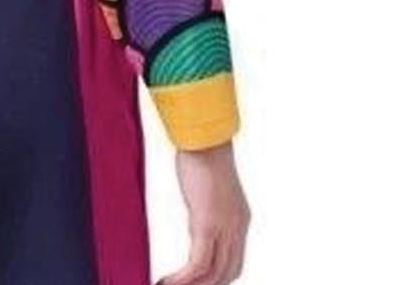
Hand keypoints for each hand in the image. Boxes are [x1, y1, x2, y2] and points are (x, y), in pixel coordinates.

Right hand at [156, 140, 250, 284]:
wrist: (203, 137)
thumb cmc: (202, 152)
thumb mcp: (209, 188)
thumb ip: (207, 207)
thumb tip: (197, 217)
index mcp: (239, 220)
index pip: (233, 262)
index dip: (216, 278)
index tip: (193, 281)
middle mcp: (237, 228)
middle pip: (227, 274)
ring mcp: (224, 228)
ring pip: (214, 275)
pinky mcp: (207, 225)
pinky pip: (198, 266)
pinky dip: (183, 280)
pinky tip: (168, 282)